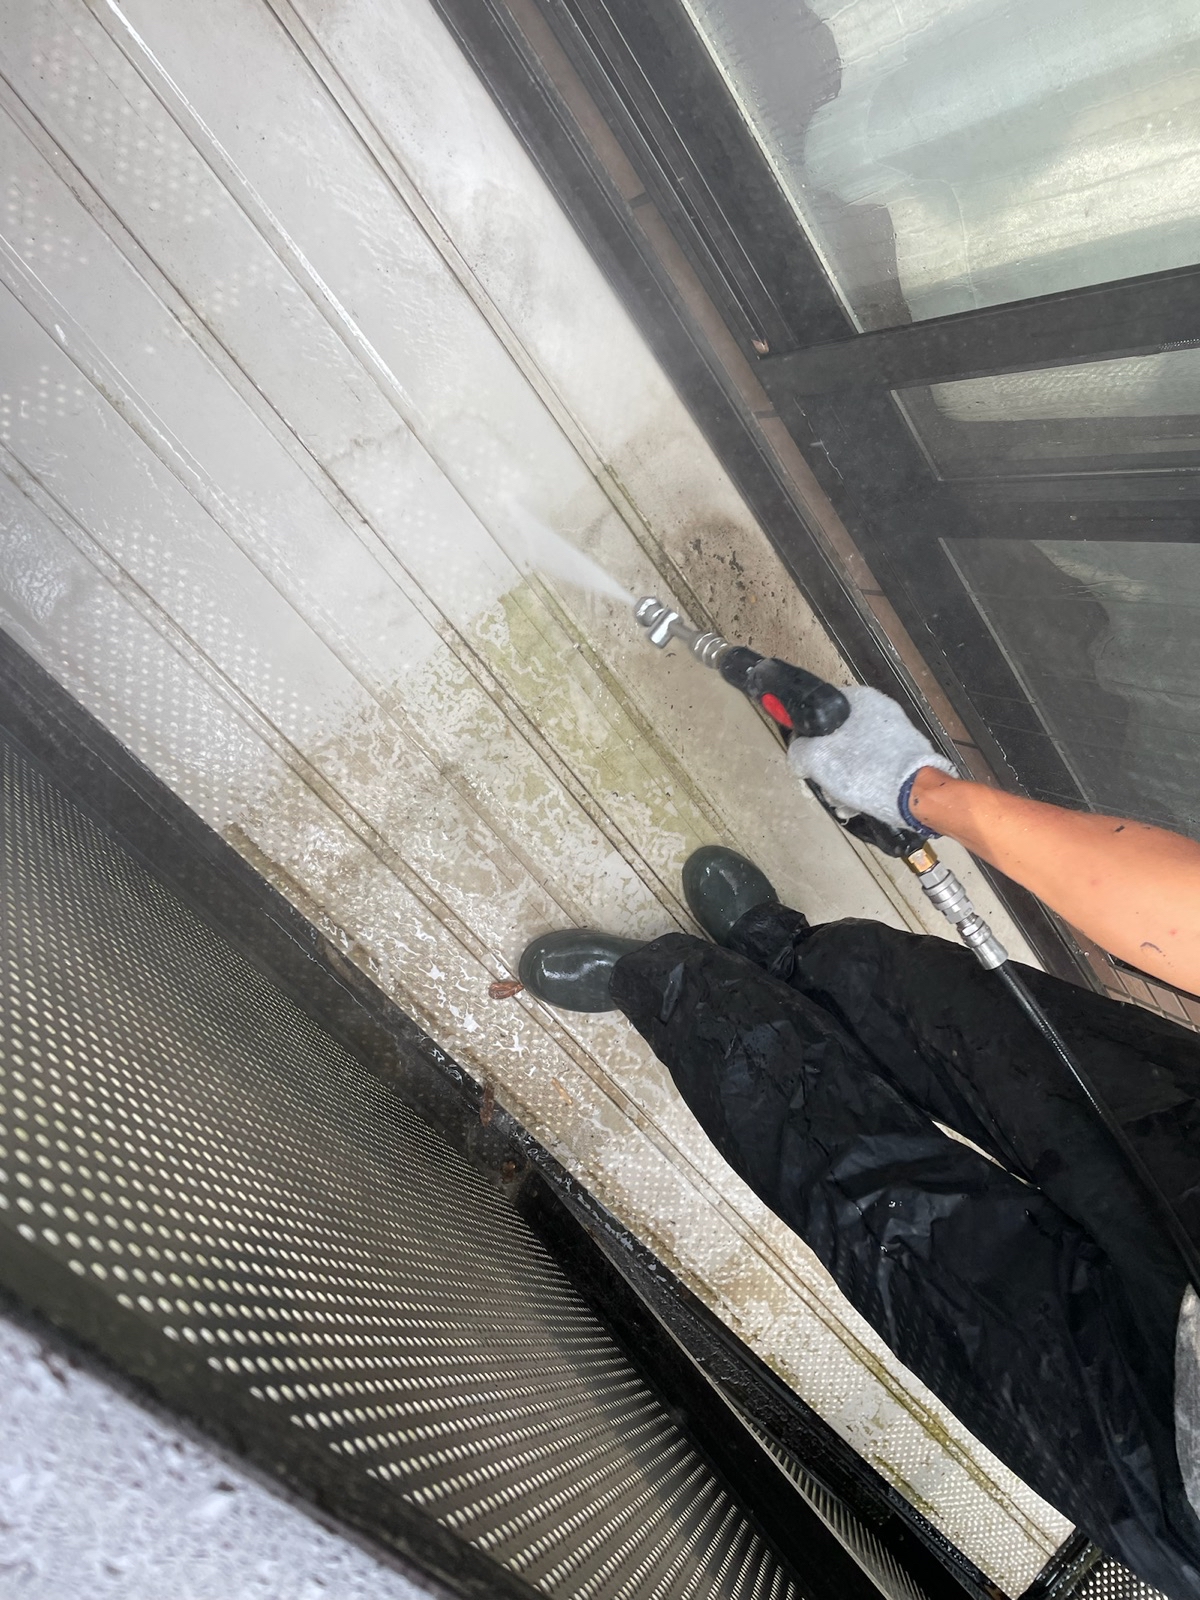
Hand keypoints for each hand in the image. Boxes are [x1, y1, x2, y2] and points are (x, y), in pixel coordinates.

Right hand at [787, 685, 955, 832]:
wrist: (914, 794)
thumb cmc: (865, 769)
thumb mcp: (816, 758)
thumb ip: (799, 751)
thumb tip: (799, 755)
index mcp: (861, 698)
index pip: (823, 710)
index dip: (809, 735)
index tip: (805, 754)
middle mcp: (882, 711)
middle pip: (841, 738)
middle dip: (829, 764)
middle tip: (825, 782)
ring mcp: (898, 734)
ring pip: (858, 756)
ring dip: (845, 779)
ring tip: (843, 799)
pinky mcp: (908, 757)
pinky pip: (876, 768)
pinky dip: (865, 784)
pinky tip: (860, 802)